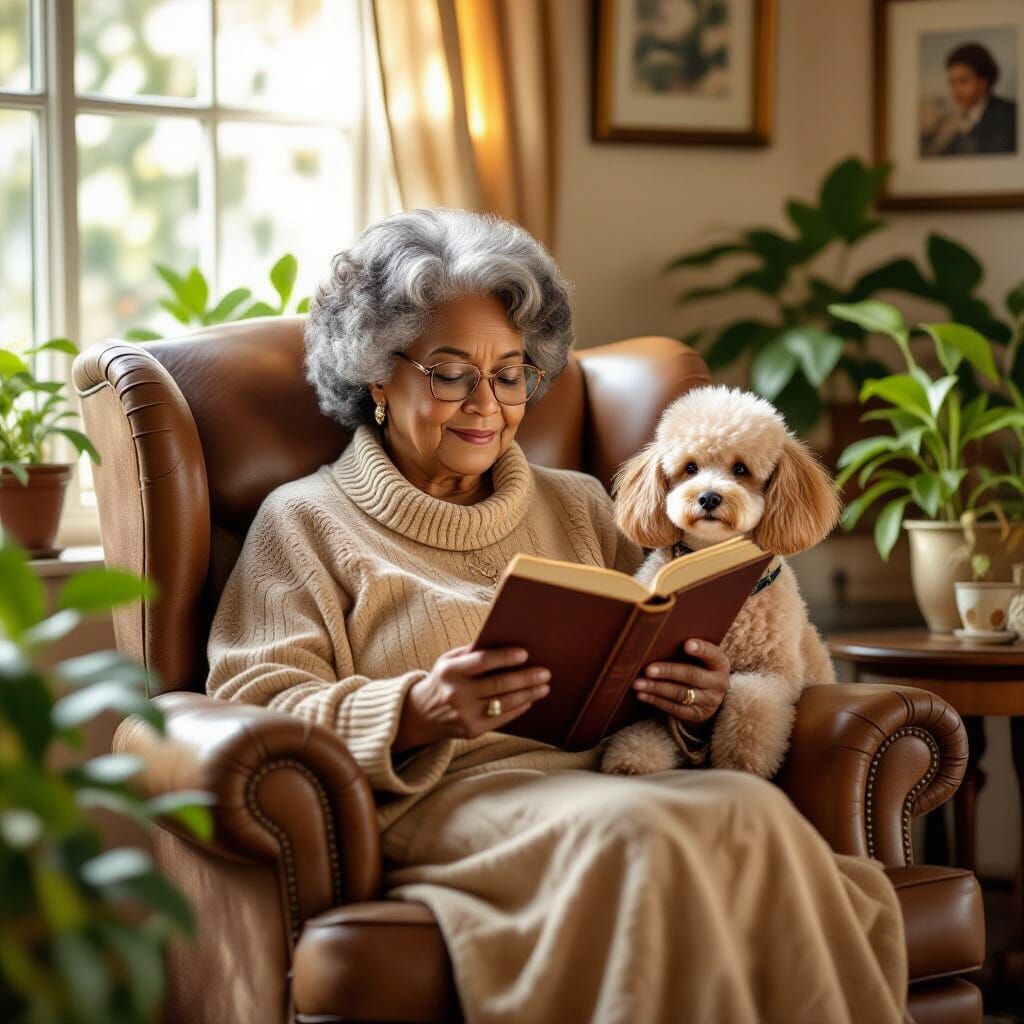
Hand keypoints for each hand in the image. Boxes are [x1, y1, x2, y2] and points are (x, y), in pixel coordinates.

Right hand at [394, 643, 551, 752]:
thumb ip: (471, 651)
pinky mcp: (472, 730)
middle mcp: (456, 694)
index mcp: (450, 671)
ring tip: (544, 687)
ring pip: (503, 703)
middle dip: (525, 678)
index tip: (525, 654)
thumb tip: (503, 639)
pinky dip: (518, 709)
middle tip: (545, 673)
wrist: (420, 714)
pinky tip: (529, 701)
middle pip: (498, 685)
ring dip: (528, 695)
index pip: (481, 662)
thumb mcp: (449, 660)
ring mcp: (464, 714)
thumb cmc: (443, 680)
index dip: (504, 658)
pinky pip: (501, 719)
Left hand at [632, 638, 729, 727]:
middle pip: (692, 676)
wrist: (708, 696)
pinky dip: (656, 701)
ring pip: (680, 694)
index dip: (700, 649)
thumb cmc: (698, 667)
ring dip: (657, 688)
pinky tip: (642, 695)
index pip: (712, 654)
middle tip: (648, 669)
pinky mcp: (697, 715)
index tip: (686, 644)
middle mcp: (719, 683)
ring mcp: (709, 701)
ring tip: (638, 683)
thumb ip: (688, 649)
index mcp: (720, 664)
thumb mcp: (701, 658)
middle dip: (668, 672)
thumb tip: (658, 639)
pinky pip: (675, 708)